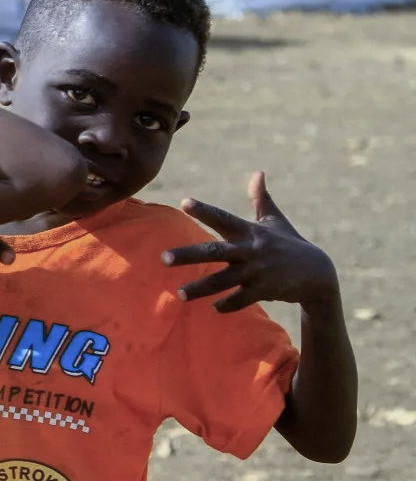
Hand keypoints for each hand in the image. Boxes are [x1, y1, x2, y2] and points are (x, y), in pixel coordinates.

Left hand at [162, 171, 338, 312]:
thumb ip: (260, 198)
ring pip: (223, 280)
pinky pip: (242, 299)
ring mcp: (257, 272)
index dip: (204, 210)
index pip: (222, 218)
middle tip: (163, 258)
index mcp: (249, 231)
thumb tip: (258, 171)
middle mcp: (250, 250)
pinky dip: (229, 304)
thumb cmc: (289, 243)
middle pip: (214, 251)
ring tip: (179, 293)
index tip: (184, 203)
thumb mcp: (275, 220)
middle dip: (188, 255)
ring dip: (201, 288)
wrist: (318, 273)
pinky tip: (213, 309)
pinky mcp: (265, 290)